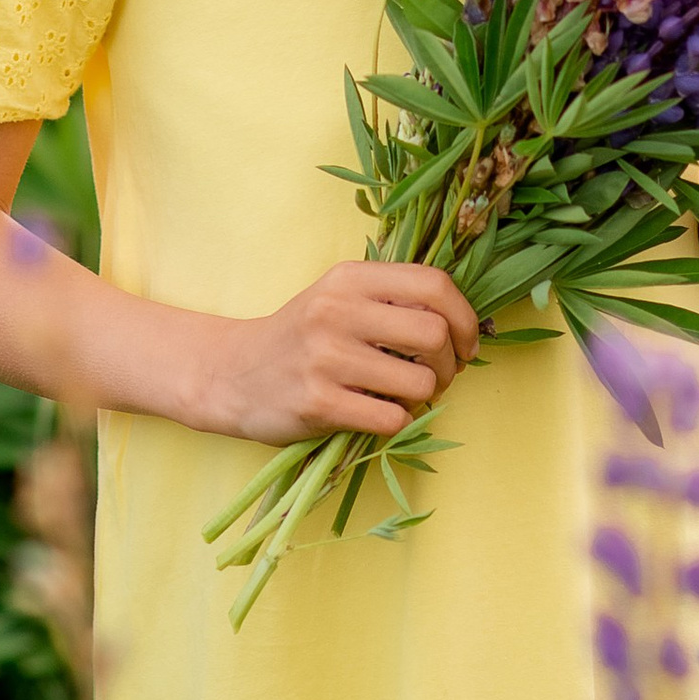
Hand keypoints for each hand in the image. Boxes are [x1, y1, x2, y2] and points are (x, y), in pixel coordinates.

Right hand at [199, 258, 480, 444]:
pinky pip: (391, 418)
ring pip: (419, 382)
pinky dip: (398, 422)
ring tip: (405, 397)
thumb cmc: (301, 337)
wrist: (232, 374)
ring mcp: (326, 356)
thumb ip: (391, 299)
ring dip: (425, 398)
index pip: (434, 284)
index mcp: (350, 278)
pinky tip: (379, 414)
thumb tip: (462, 325)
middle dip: (451, 365)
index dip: (465, 318)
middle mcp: (338, 310)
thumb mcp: (339, 298)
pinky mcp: (318, 402)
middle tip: (439, 378)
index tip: (466, 344)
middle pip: (434, 334)